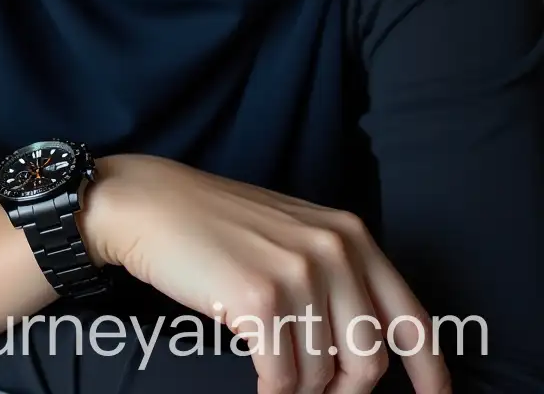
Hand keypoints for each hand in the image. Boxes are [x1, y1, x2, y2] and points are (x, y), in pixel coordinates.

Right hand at [82, 154, 450, 393]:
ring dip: (295, 386)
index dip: (430, 371)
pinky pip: (282, 380)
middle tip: (307, 385)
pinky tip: (257, 382)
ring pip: (322, 377)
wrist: (150, 204)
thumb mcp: (292, 233)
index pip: (411, 317)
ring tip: (270, 365)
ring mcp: (298, 274)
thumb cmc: (216, 223)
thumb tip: (367, 348)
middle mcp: (333, 251)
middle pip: (368, 361)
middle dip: (340, 389)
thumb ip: (337, 274)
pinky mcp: (260, 301)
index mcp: (348, 234)